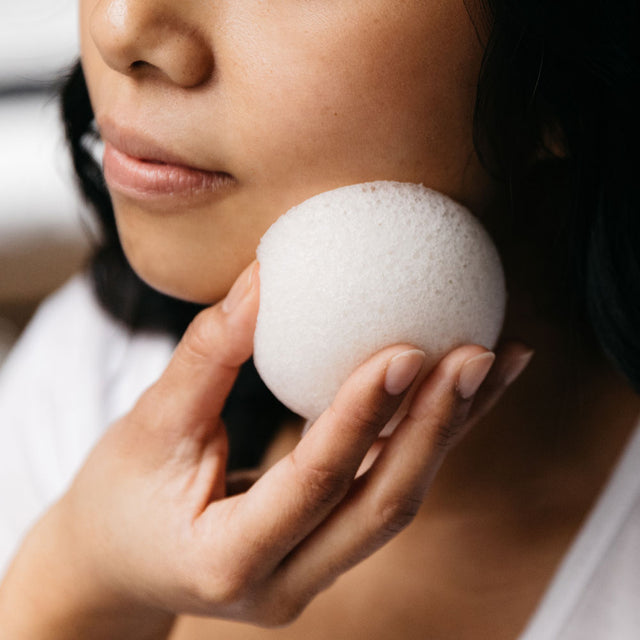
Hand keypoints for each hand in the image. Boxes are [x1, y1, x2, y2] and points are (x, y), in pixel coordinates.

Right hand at [0, 261, 531, 637]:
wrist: (116, 566)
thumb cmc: (118, 499)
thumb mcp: (148, 425)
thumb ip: (208, 356)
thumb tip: (264, 277)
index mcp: (229, 561)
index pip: (312, 482)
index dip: (362, 416)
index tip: (406, 348)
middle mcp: (286, 583)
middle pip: (382, 507)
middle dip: (436, 429)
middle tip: (479, 354)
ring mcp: (313, 574)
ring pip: (397, 502)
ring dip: (449, 434)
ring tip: (495, 366)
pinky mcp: (326, 551)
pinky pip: (385, 490)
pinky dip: (425, 441)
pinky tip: (458, 395)